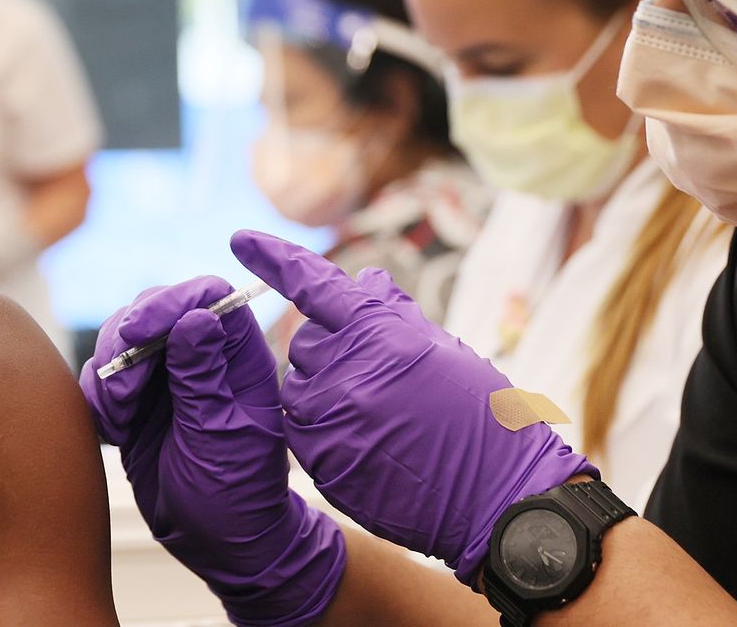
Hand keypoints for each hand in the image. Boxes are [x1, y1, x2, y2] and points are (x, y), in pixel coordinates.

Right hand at [81, 277, 344, 626]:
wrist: (219, 547)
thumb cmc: (236, 497)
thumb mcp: (219, 438)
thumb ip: (203, 379)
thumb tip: (197, 317)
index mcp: (240, 358)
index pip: (207, 297)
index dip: (169, 303)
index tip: (137, 335)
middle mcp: (203, 357)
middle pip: (155, 309)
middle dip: (127, 343)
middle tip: (122, 394)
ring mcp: (168, 377)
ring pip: (123, 338)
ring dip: (109, 374)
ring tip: (119, 420)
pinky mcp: (138, 400)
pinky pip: (104, 374)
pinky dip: (98, 396)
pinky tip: (113, 432)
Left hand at [231, 230, 595, 583]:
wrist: (496, 497)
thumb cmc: (483, 418)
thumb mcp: (445, 352)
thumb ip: (394, 314)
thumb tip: (364, 280)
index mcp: (381, 333)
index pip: (313, 284)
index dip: (274, 258)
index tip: (240, 239)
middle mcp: (347, 371)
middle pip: (304, 342)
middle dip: (330, 350)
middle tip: (376, 376)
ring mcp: (330, 417)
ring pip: (298, 385)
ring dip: (324, 391)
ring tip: (378, 416)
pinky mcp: (320, 459)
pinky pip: (298, 428)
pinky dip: (321, 428)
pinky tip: (365, 442)